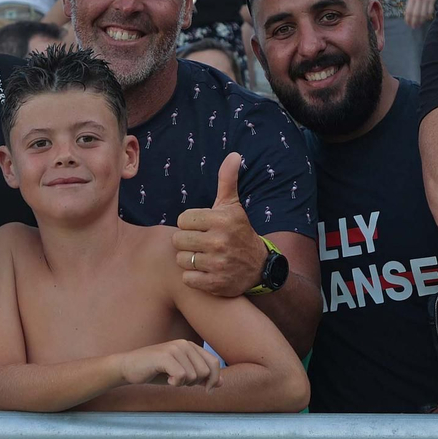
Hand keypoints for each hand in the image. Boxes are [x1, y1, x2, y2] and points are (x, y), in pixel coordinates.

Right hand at [117, 339, 221, 387]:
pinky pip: (181, 376)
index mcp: (190, 346)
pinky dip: (176, 383)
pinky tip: (167, 380)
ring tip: (171, 379)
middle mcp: (184, 344)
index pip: (214, 363)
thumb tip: (221, 383)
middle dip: (195, 383)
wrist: (129, 368)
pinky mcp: (165, 356)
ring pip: (194, 375)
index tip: (207, 390)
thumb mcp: (182, 375)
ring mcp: (174, 348)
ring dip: (183, 383)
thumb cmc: (156, 371)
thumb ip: (201, 377)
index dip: (214, 380)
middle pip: (206, 371)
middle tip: (180, 382)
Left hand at [174, 153, 264, 296]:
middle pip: (178, 239)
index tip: (202, 227)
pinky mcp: (215, 284)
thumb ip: (228, 180)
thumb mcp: (233, 206)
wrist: (259, 267)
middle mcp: (220, 241)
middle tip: (201, 243)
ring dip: (189, 259)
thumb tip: (234, 154)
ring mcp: (218, 264)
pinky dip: (193, 277)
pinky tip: (205, 271)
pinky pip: (187, 278)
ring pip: (181, 259)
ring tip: (203, 257)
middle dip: (187, 241)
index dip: (190, 224)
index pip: (183, 219)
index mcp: (221, 220)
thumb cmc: (239, 232)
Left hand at [404, 0, 437, 28]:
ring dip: (421, 21)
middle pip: (416, 14)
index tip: (408, 24)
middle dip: (414, 22)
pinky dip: (428, 16)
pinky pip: (430, 11)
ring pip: (423, 14)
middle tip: (414, 27)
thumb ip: (411, 2)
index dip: (408, 19)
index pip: (408, 11)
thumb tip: (409, 14)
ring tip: (420, 24)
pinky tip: (426, 19)